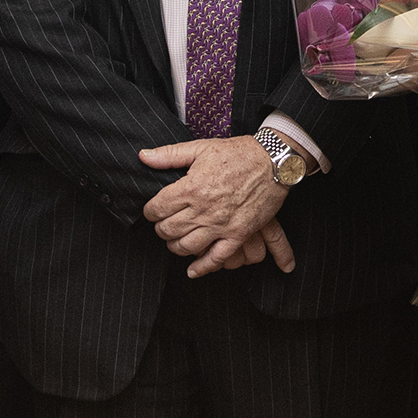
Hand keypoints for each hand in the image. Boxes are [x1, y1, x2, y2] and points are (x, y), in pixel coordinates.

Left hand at [138, 135, 295, 277]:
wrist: (273, 162)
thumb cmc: (238, 153)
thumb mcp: (201, 148)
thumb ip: (169, 155)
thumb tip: (143, 156)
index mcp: (191, 187)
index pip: (156, 209)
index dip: (150, 211)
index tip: (153, 210)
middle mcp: (203, 209)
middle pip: (168, 229)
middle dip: (160, 228)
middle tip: (163, 224)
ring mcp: (221, 225)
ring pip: (186, 246)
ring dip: (175, 246)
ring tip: (176, 240)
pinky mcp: (238, 234)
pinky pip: (216, 258)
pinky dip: (201, 267)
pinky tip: (192, 270)